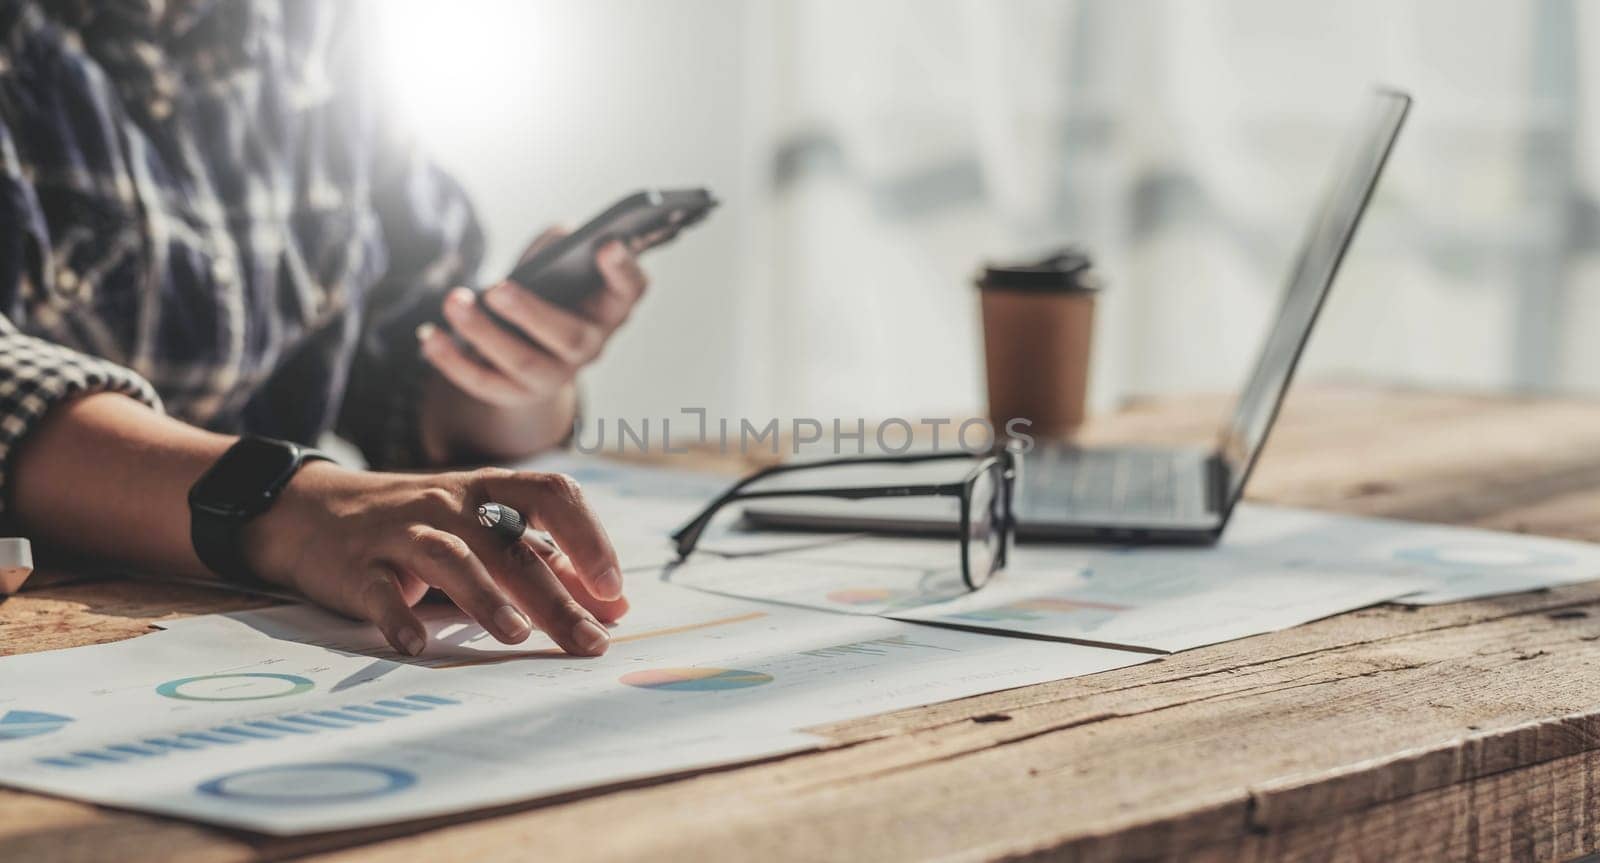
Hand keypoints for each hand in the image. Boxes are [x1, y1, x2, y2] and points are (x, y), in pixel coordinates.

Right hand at [241, 462, 627, 657]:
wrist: (315, 514)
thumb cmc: (421, 528)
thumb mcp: (485, 533)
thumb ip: (550, 565)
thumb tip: (617, 605)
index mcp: (490, 492)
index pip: (552, 495)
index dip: (589, 537)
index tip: (613, 588)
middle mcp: (450, 505)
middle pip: (511, 546)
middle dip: (556, 598)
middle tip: (589, 642)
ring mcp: (402, 533)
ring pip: (451, 558)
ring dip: (485, 597)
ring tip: (516, 635)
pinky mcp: (358, 567)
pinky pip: (380, 592)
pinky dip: (398, 618)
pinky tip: (417, 645)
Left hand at [417, 228, 648, 408]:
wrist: (533, 351)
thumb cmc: (552, 295)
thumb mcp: (559, 268)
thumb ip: (560, 248)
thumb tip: (560, 237)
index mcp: (609, 309)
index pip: (630, 290)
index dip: (623, 270)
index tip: (608, 244)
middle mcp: (589, 347)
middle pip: (569, 338)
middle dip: (532, 314)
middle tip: (499, 289)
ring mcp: (553, 377)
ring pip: (521, 362)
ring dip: (484, 333)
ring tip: (454, 302)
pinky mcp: (514, 394)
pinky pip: (483, 382)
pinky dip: (453, 361)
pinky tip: (429, 336)